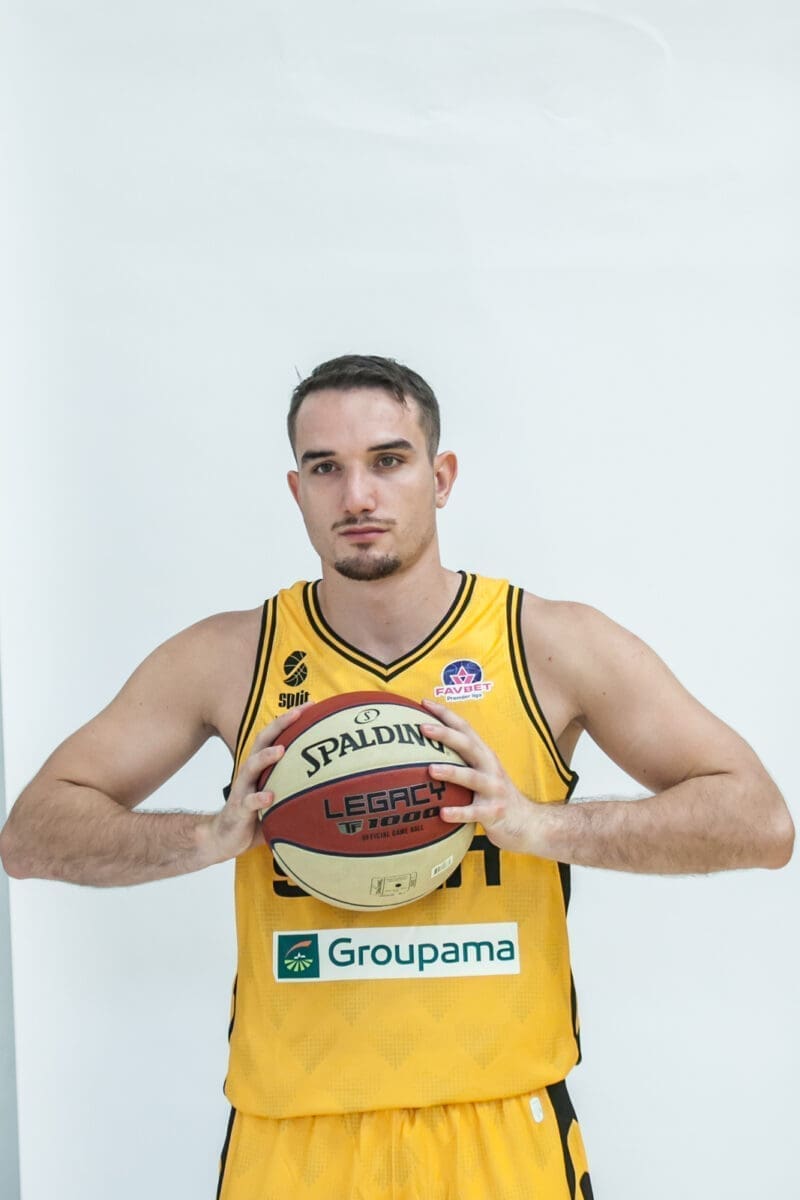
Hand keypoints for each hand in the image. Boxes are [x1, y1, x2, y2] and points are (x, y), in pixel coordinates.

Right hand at [204, 706, 310, 861]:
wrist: (224, 837)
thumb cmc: (256, 815)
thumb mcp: (279, 797)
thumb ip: (298, 788)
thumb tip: (335, 785)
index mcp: (262, 767)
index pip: (275, 735)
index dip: (291, 719)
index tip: (312, 705)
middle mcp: (251, 773)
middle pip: (262, 741)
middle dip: (280, 724)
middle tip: (298, 713)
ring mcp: (243, 789)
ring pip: (251, 766)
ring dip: (266, 757)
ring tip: (281, 750)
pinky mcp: (238, 809)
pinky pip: (248, 802)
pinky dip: (259, 798)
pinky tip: (270, 797)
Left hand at [421, 699, 549, 855]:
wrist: (528, 823)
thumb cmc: (495, 796)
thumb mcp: (482, 773)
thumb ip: (462, 762)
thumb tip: (424, 753)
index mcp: (484, 756)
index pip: (465, 729)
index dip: (446, 714)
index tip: (423, 703)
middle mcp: (490, 768)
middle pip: (468, 746)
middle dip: (446, 734)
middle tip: (423, 727)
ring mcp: (494, 790)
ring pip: (472, 778)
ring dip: (451, 772)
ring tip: (430, 770)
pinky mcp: (495, 812)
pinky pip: (474, 812)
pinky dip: (459, 812)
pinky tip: (442, 813)